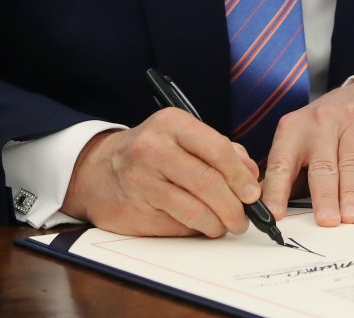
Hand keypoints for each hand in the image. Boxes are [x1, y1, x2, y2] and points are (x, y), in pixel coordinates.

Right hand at [62, 109, 261, 236]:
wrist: (100, 170)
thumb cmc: (153, 151)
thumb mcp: (184, 137)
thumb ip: (222, 151)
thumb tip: (251, 175)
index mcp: (172, 123)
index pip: (217, 148)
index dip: (239, 176)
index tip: (253, 194)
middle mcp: (154, 148)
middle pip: (207, 182)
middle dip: (233, 206)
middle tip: (243, 218)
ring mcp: (141, 180)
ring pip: (193, 209)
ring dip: (217, 223)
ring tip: (225, 225)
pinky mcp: (135, 209)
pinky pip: (177, 225)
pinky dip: (196, 229)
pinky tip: (201, 225)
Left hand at [260, 79, 353, 226]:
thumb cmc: (329, 125)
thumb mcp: (302, 138)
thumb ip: (289, 172)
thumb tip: (273, 209)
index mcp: (295, 127)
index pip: (282, 163)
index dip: (277, 190)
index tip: (276, 214)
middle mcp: (322, 121)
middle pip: (322, 165)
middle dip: (324, 196)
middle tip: (326, 220)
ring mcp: (353, 123)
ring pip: (351, 165)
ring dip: (351, 195)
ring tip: (349, 217)